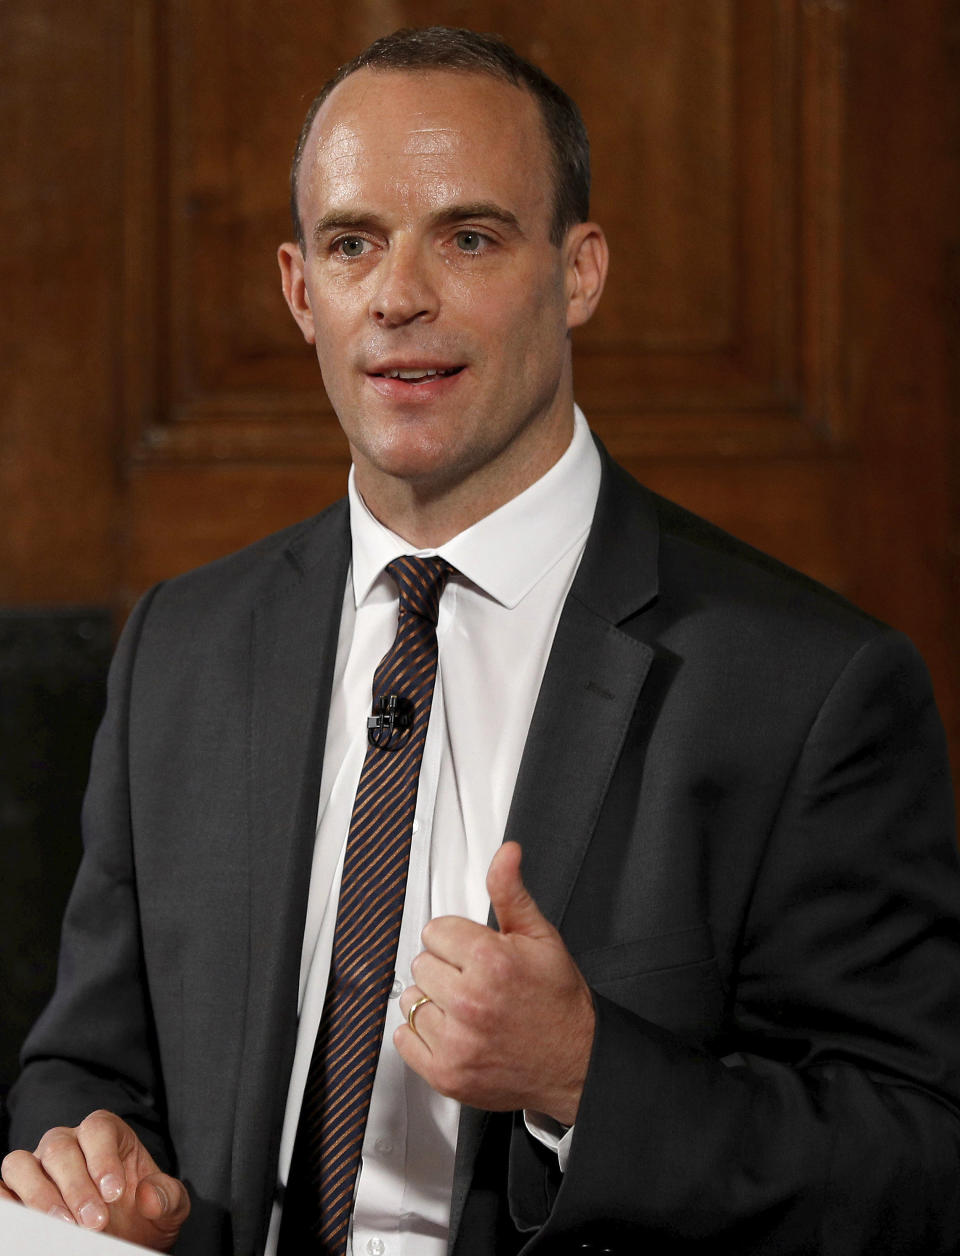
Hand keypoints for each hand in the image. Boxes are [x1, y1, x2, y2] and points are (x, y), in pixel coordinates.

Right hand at [0, 1110, 189, 1250]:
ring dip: (39, 1196)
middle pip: (59, 1148)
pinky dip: (8, 1204)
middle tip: (95, 1223)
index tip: (115, 1193)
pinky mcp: (16, 1193)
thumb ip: (168, 1197)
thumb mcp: (169, 1208)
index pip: (97, 1128)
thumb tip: (148, 1197)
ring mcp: (38, 1167)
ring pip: (21, 1163)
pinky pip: (2, 1190)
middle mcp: (67, 1143)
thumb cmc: (144, 1217)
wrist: (125, 1239)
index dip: (103, 1158)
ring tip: (62, 1228)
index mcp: (106, 1134)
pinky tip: (26, 1226)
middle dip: (76, 1187)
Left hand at [394, 841, 594, 1124]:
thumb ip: (511, 892)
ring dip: (434, 1002)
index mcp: (490, 961)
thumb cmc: (558, 1001)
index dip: (458, 940)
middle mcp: (470, 1002)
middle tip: (476, 981)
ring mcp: (456, 1042)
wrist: (576, 1062)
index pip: (436, 931)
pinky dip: (422, 1035)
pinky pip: (404, 1039)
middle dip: (446, 969)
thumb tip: (506, 853)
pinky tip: (453, 1031)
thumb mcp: (541, 936)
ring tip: (466, 1009)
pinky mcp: (446, 1073)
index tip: (476, 954)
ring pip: (412, 1000)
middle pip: (422, 964)